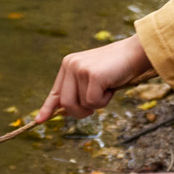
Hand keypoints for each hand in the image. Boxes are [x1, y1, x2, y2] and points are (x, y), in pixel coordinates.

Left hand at [35, 35, 153, 121]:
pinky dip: (104, 101)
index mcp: (68, 64)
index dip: (48, 108)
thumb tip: (65, 112)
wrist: (135, 53)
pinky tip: (111, 87)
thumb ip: (78, 91)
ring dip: (96, 104)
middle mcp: (70, 65)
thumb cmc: (116, 69)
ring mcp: (79, 69)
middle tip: (95, 106)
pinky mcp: (92, 75)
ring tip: (106, 89)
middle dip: (80, 112)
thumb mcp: (92, 78)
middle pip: (65, 103)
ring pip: (80, 104)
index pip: (55, 92)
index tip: (39, 120)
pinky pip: (93, 102)